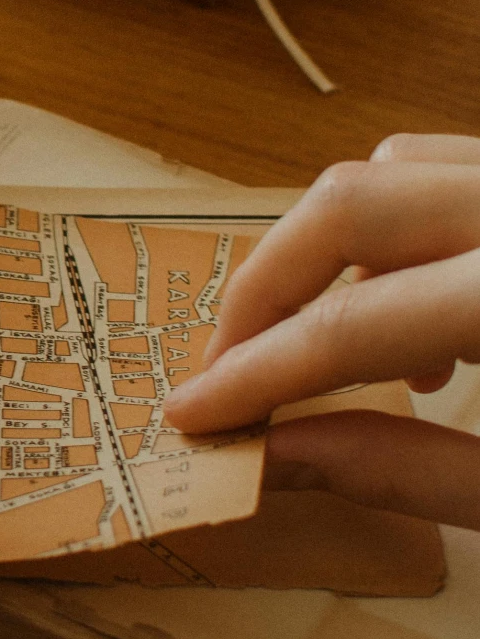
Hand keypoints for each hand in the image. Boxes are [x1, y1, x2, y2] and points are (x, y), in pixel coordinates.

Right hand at [163, 134, 479, 527]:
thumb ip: (412, 473)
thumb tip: (275, 457)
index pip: (351, 326)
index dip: (256, 376)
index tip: (193, 415)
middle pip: (345, 206)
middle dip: (265, 293)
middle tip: (231, 372)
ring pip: (393, 166)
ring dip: (333, 255)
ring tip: (352, 353)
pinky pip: (446, 165)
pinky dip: (401, 224)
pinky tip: (424, 312)